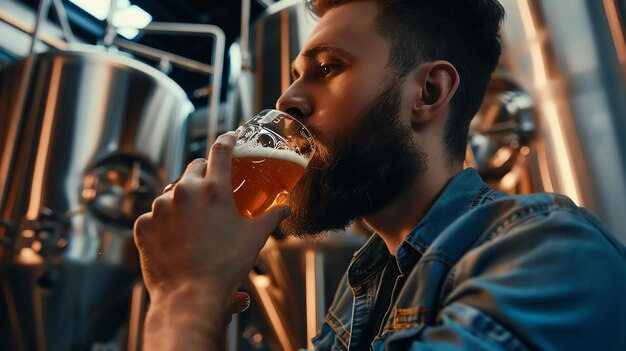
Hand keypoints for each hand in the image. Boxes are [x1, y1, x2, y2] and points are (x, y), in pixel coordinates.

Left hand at [134, 132, 290, 349]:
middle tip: (212, 188)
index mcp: (214, 190)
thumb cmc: (226, 267)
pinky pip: (154, 215)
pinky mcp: (143, 225)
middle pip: (194, 168)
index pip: (221, 150)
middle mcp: (184, 191)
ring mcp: (160, 208)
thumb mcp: (254, 238)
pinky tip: (176, 239)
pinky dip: (165, 222)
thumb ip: (271, 218)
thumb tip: (286, 209)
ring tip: (194, 223)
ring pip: (173, 192)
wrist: (190, 297)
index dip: (227, 140)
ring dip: (183, 201)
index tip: (230, 137)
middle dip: (204, 174)